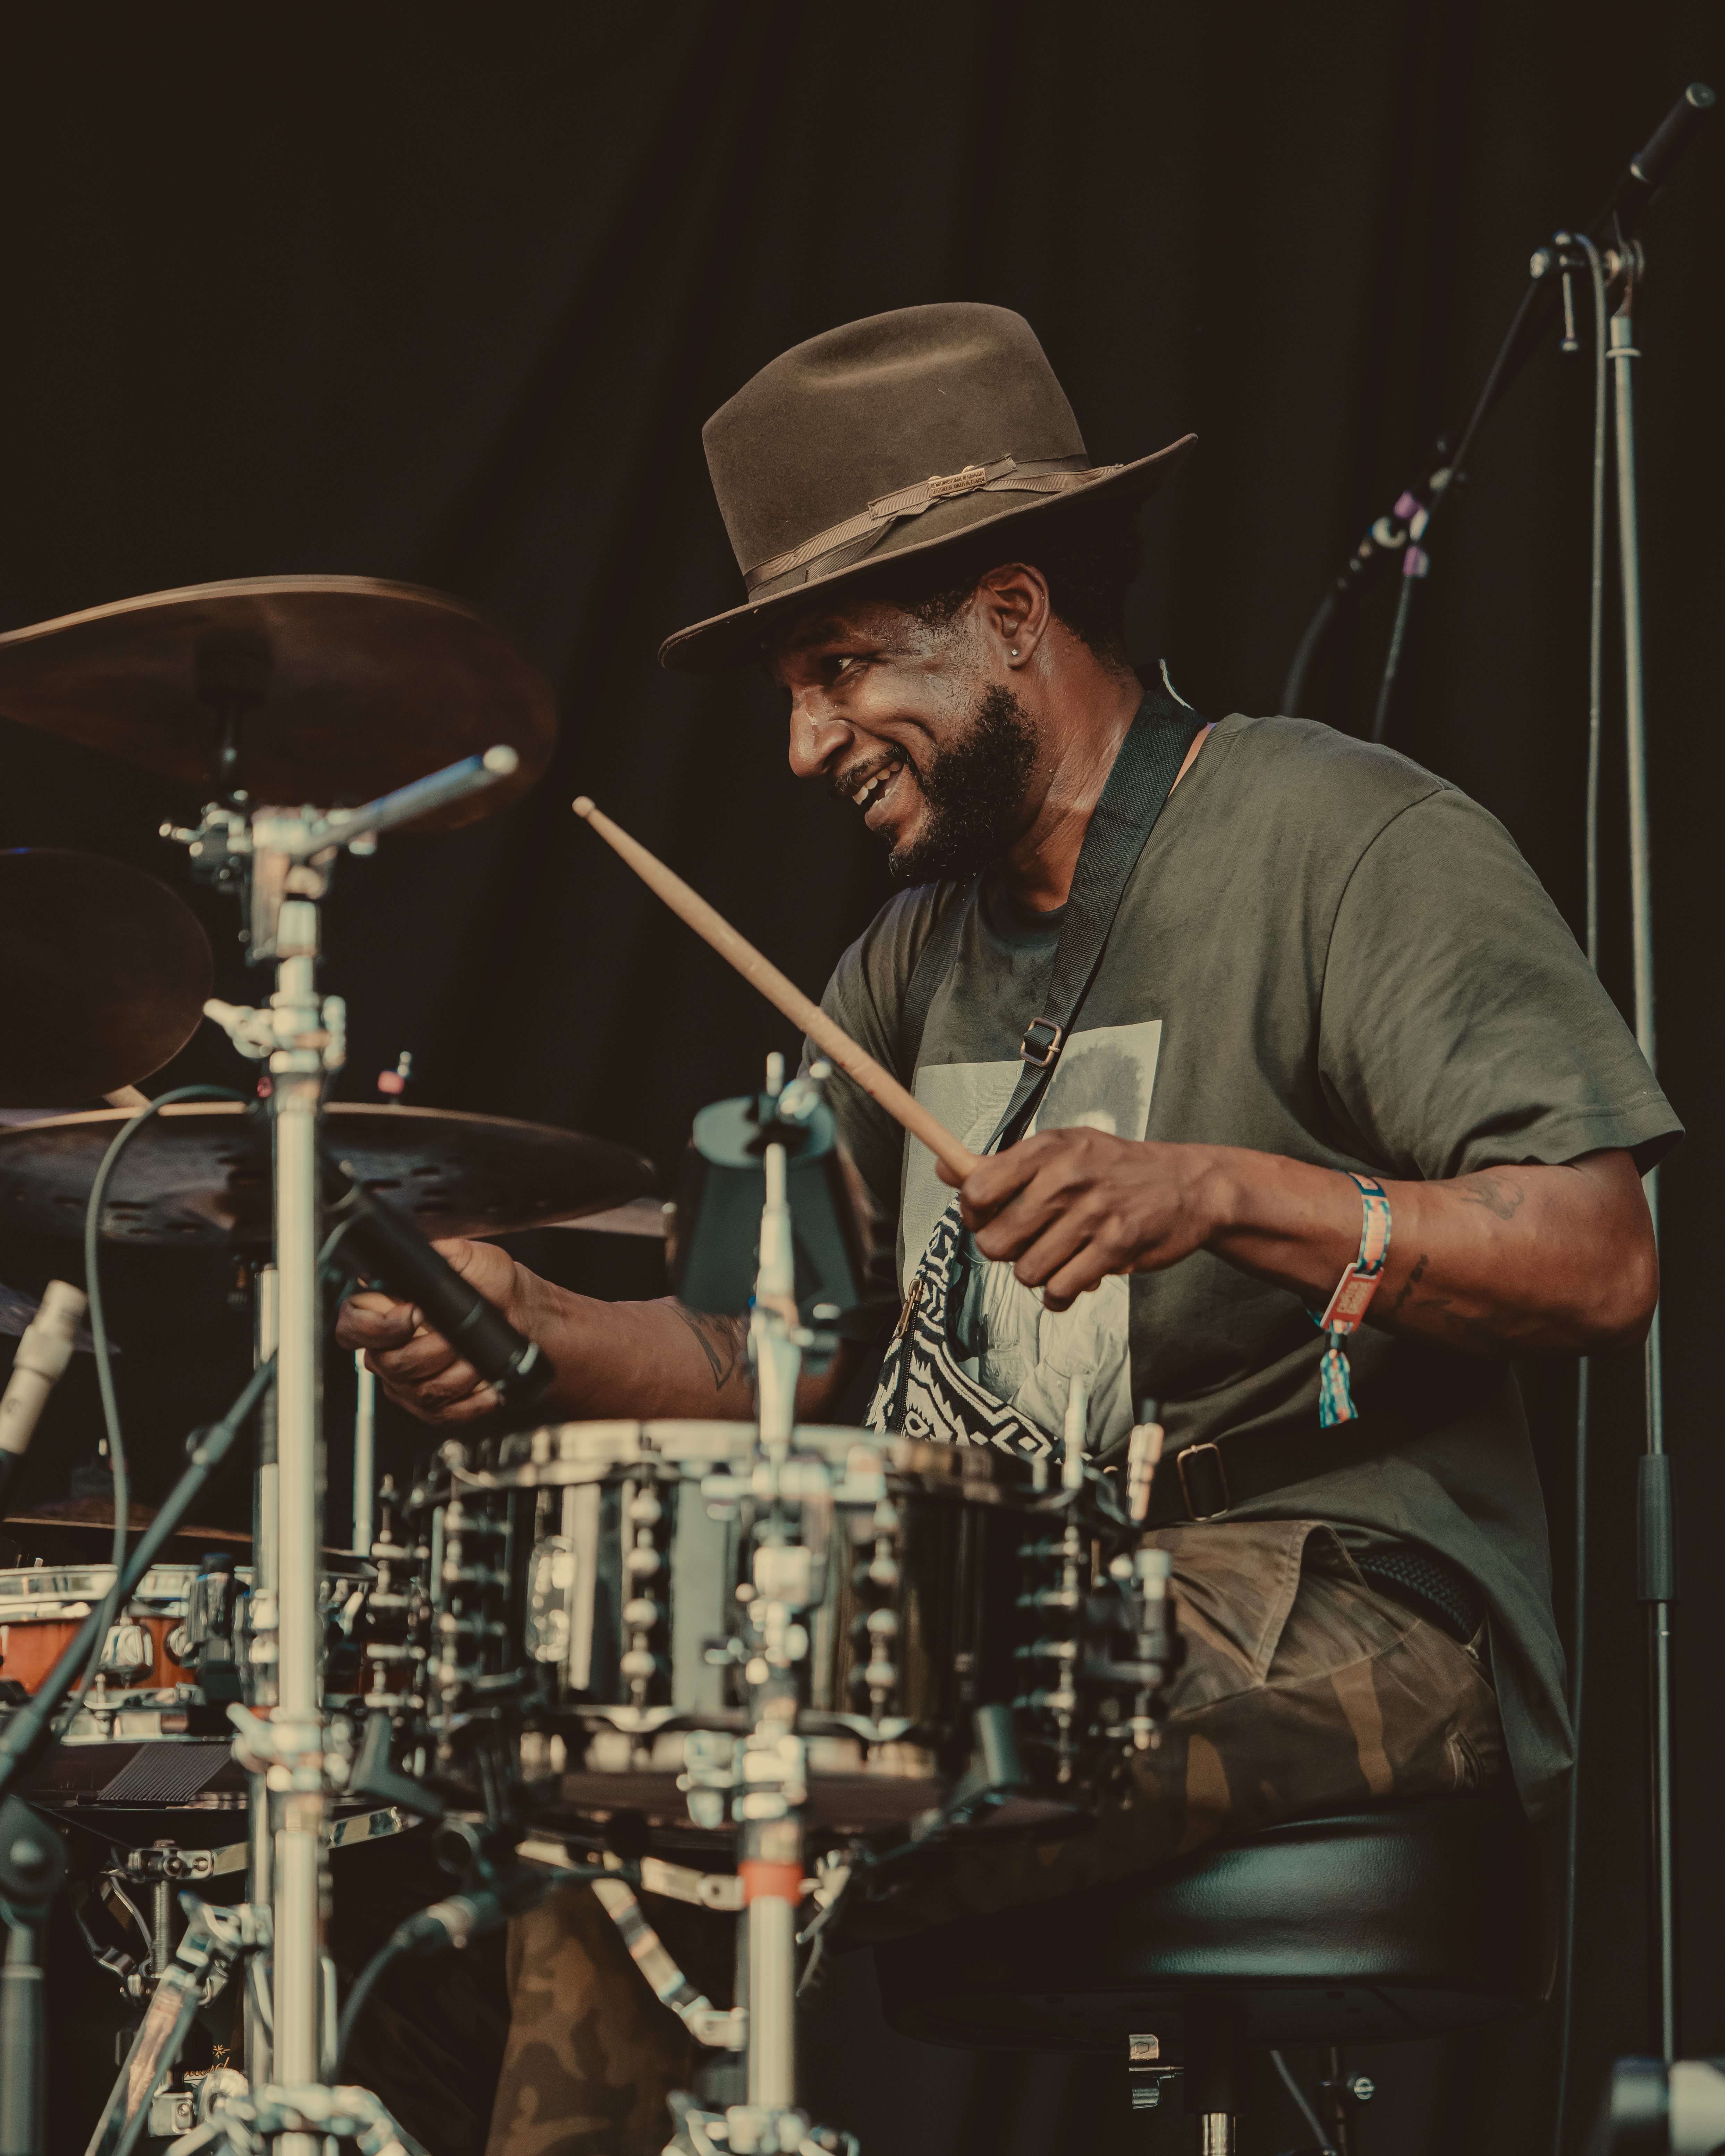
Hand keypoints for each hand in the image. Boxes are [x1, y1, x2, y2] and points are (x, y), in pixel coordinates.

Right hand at [334, 1237, 522, 1424]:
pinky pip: (443, 1414)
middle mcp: (388, 1349)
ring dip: (458, 1376)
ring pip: (421, 1392)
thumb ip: (433, 1254)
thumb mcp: (464, 1256)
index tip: (414, 1314)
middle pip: (390, 1364)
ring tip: (478, 1359)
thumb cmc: (488, 1282)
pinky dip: (471, 1402)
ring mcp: (407, 1382)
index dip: (376, 1327)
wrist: (519, 1312)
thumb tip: (412, 1257)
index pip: (351, 1327)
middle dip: (433, 1351)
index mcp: (383, 1310)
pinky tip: (489, 1386)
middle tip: (459, 1338)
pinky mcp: (432, 1406)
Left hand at [938, 1128, 1223, 1312]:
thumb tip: (943, 1167)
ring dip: (1036, 1272)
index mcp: (1047, 1149)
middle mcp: (1067, 1178)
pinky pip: (1060, 1290)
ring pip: (1026, 1271)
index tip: (986, 1216)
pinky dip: (1060, 1293)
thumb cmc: (1114, 1169)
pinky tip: (1072, 1276)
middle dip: (1003, 1250)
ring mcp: (1093, 1214)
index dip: (972, 1213)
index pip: (976, 1188)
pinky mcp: (1115, 1249)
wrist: (1187, 1185)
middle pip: (994, 1240)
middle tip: (1024, 1241)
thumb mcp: (1060, 1149)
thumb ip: (1001, 1164)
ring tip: (1056, 1256)